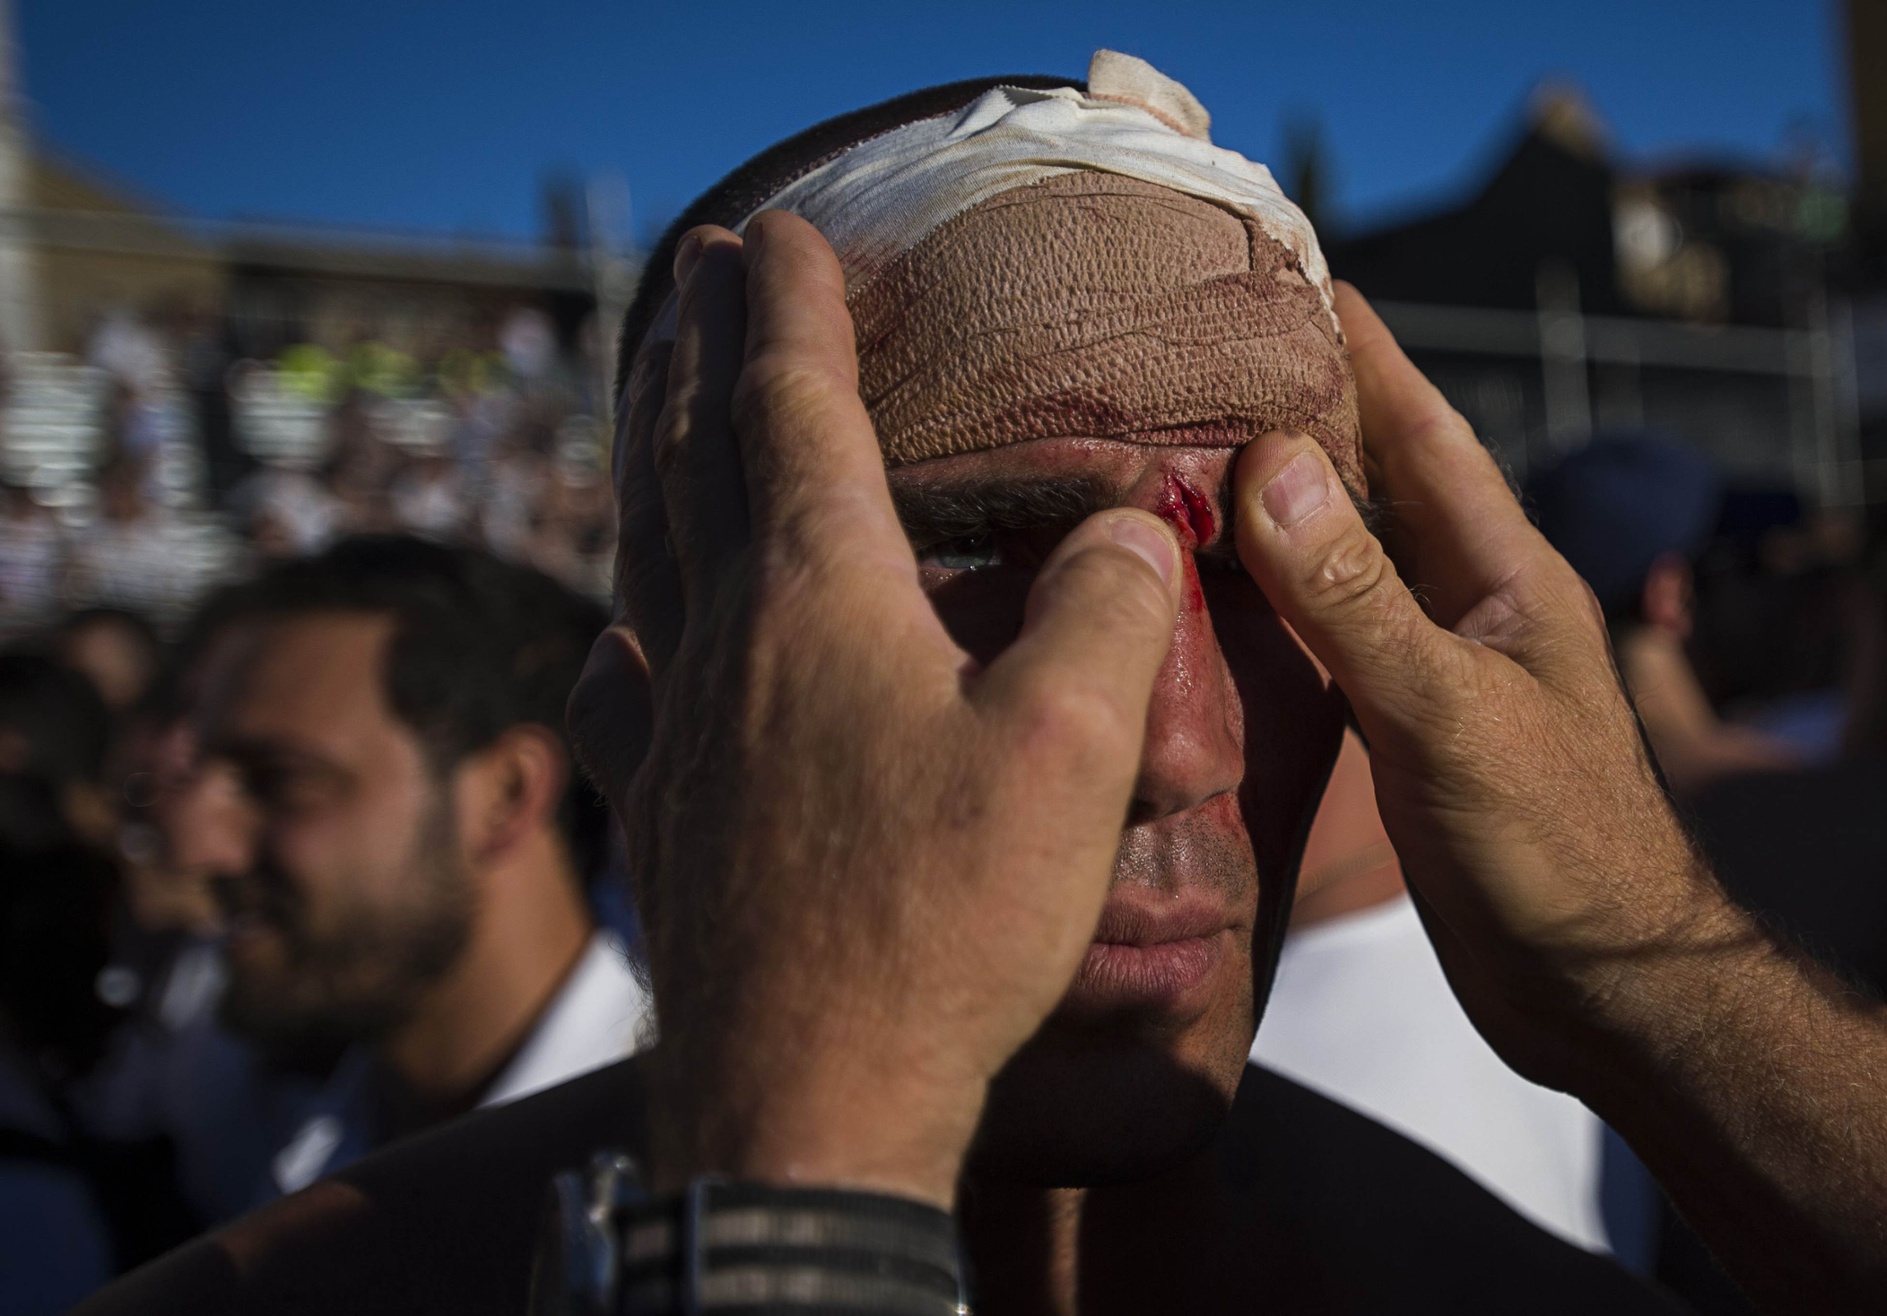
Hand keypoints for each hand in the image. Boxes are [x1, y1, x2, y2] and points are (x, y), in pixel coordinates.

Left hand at [568, 213, 1182, 1207]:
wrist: (805, 1104)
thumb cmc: (942, 922)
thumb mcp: (1073, 749)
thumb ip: (1105, 606)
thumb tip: (1126, 525)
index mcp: (817, 597)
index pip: (793, 408)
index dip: (793, 307)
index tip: (783, 229)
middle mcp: (721, 643)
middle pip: (695, 461)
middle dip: (703, 353)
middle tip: (702, 278)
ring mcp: (671, 734)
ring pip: (645, 561)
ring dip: (649, 466)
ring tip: (650, 415)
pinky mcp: (658, 822)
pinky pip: (618, 691)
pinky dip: (620, 634)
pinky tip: (614, 646)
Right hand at [1229, 283, 1739, 1087]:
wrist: (1605, 989)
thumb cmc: (1555, 849)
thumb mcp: (1452, 715)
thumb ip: (1361, 601)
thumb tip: (1269, 466)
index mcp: (1505, 572)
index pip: (1423, 429)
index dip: (1361, 351)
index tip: (1293, 274)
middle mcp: (1473, 603)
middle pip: (1379, 481)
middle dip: (1305, 412)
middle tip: (1208, 356)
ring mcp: (1442, 668)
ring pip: (1350, 559)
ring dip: (1283, 506)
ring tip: (1190, 455)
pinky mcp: (1410, 731)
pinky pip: (1333, 637)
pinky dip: (1278, 603)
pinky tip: (1219, 599)